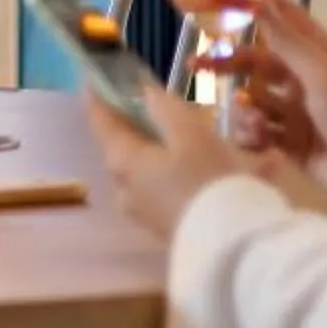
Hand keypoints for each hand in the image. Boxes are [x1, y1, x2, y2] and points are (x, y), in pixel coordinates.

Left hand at [85, 82, 241, 242]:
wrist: (232, 248)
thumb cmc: (208, 181)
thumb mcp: (191, 134)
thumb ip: (164, 109)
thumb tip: (143, 93)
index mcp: (122, 161)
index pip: (101, 122)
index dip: (98, 98)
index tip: (94, 79)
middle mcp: (123, 188)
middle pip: (120, 147)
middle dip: (132, 125)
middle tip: (150, 104)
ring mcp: (142, 212)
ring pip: (141, 170)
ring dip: (154, 150)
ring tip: (182, 133)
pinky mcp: (163, 227)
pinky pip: (158, 189)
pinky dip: (168, 171)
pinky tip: (195, 166)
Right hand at [247, 0, 326, 221]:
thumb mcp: (322, 72)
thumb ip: (287, 40)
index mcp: (317, 54)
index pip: (280, 20)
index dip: (251, 7)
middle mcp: (303, 79)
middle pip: (256, 63)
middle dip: (228, 63)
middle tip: (197, 65)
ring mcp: (295, 113)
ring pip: (253, 100)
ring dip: (246, 109)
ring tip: (253, 122)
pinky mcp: (289, 144)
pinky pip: (257, 133)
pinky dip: (251, 135)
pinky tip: (255, 140)